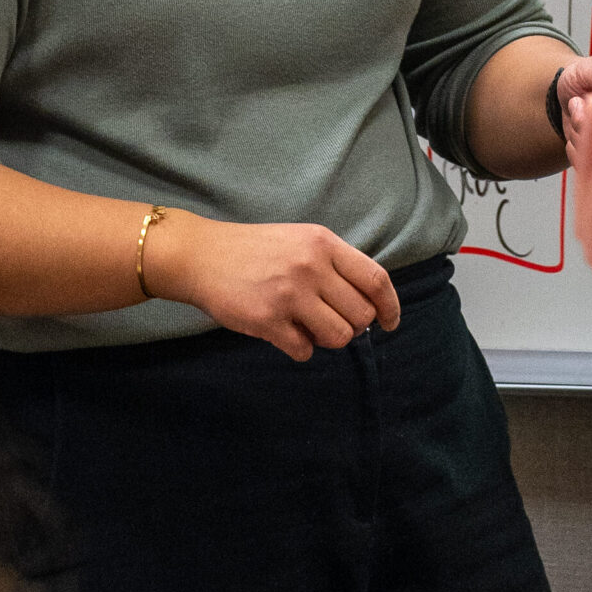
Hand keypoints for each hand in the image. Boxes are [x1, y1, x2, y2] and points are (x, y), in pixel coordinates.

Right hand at [142, 213, 401, 362]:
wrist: (201, 255)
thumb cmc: (255, 250)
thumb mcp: (301, 241)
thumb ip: (335, 264)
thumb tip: (370, 304)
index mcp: (323, 243)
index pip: (376, 280)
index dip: (390, 307)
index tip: (390, 322)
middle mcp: (311, 267)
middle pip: (360, 315)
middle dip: (352, 326)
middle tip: (330, 321)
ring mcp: (289, 294)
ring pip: (339, 337)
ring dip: (328, 339)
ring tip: (308, 328)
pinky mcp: (267, 320)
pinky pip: (305, 351)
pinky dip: (300, 349)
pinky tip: (285, 334)